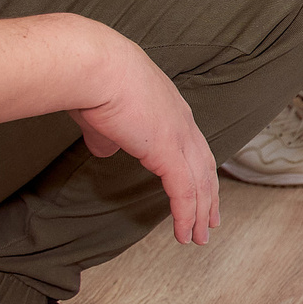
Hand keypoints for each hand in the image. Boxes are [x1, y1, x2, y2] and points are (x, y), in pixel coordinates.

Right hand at [64, 24, 221, 246]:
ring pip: (200, 184)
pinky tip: (184, 233)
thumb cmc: (92, 81)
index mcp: (171, 109)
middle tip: (210, 221)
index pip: (193, 146)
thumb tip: (107, 148)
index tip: (201, 190)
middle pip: (205, 167)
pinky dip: (186, 215)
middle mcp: (183, 122)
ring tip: (199, 237)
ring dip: (200, 213)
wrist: (94, 65)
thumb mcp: (103, 112)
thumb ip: (109, 133)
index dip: (198, 170)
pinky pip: (185, 192)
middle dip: (210, 197)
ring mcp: (180, 137)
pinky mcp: (170, 152)